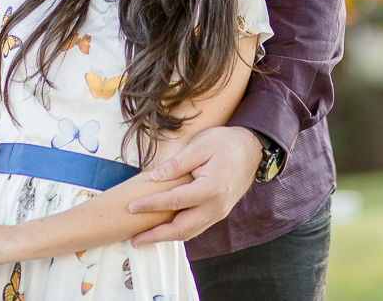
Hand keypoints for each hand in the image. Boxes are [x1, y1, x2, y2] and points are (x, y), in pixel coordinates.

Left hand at [127, 125, 260, 244]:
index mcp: (211, 189)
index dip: (151, 205)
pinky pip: (197, 228)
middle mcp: (216, 207)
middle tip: (134, 238)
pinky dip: (179, 232)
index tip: (131, 207)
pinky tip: (165, 230)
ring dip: (166, 238)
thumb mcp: (200, 145)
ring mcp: (219, 213)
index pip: (174, 201)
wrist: (251, 150)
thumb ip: (176, 164)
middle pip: (181, 228)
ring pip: (189, 233)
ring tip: (145, 239)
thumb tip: (154, 178)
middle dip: (156, 235)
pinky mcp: (218, 213)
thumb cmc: (224, 143)